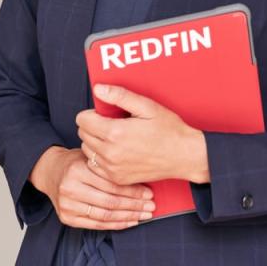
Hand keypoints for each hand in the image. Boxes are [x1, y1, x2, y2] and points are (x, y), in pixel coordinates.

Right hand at [36, 147, 155, 229]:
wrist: (50, 171)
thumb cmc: (75, 162)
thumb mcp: (90, 156)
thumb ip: (108, 166)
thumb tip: (140, 174)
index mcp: (77, 169)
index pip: (111, 184)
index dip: (132, 190)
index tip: (148, 192)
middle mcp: (70, 188)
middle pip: (110, 201)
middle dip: (134, 205)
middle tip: (150, 205)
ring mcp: (67, 205)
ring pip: (105, 215)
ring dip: (128, 216)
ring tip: (143, 215)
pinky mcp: (67, 218)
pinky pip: (96, 224)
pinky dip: (115, 225)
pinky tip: (129, 221)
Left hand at [76, 83, 207, 184]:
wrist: (184, 156)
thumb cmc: (169, 130)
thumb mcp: (147, 106)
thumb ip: (120, 96)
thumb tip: (98, 89)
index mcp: (115, 133)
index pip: (82, 120)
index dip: (92, 112)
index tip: (105, 113)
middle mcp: (110, 153)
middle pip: (83, 134)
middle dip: (93, 125)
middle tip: (112, 123)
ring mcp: (112, 168)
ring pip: (87, 150)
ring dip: (95, 141)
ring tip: (115, 137)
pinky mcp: (117, 178)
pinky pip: (96, 165)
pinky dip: (101, 157)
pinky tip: (117, 151)